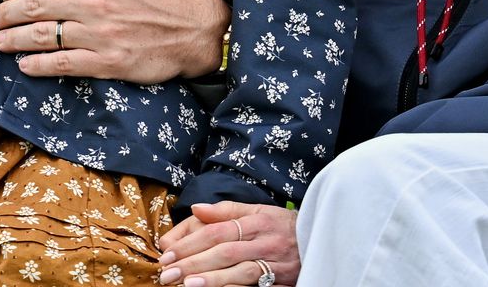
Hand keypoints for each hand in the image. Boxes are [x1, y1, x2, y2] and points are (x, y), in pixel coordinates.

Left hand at [0, 0, 226, 82]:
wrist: (195, 27)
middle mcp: (94, 3)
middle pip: (34, 6)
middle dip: (5, 13)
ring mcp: (99, 35)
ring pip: (42, 36)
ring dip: (13, 39)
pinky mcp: (107, 62)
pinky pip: (63, 64)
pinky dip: (38, 65)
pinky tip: (25, 64)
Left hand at [158, 202, 298, 286]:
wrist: (319, 240)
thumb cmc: (282, 225)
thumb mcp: (259, 210)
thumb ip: (227, 210)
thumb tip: (196, 208)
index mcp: (256, 220)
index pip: (218, 231)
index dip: (192, 242)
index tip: (168, 252)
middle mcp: (265, 241)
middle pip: (225, 251)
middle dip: (194, 262)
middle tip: (168, 273)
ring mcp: (274, 262)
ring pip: (239, 271)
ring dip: (211, 279)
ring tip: (186, 285)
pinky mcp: (281, 280)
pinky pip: (255, 286)